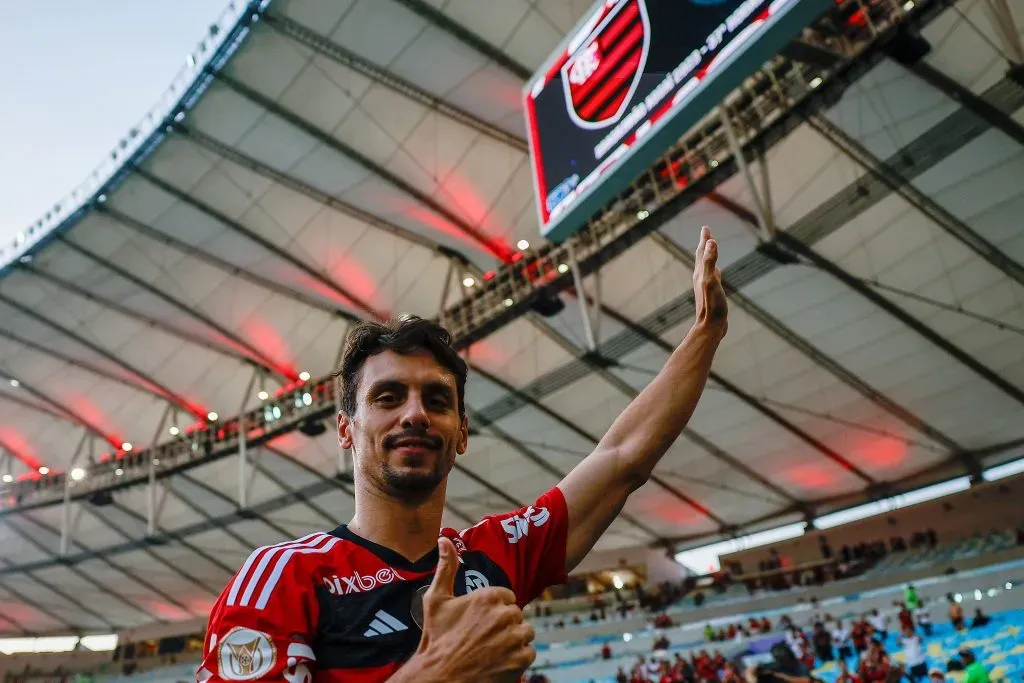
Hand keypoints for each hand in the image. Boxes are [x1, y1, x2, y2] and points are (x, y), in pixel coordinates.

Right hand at [396, 537, 535, 682]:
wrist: (439, 676)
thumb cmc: (436, 638)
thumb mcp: (436, 600)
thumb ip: (446, 567)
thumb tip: (444, 538)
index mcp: (488, 596)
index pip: (506, 598)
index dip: (493, 610)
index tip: (479, 622)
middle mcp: (504, 614)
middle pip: (516, 615)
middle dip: (504, 625)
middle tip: (484, 638)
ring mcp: (514, 637)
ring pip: (525, 633)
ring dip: (513, 641)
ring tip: (492, 650)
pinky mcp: (521, 659)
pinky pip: (529, 652)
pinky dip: (518, 659)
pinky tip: (499, 662)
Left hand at [694, 226, 727, 337]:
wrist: (710, 327)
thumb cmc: (711, 305)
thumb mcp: (711, 280)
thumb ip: (710, 261)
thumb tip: (710, 241)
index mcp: (700, 273)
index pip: (701, 251)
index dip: (704, 239)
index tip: (705, 227)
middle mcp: (701, 278)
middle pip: (702, 257)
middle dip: (704, 244)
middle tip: (707, 233)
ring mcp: (706, 286)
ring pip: (707, 267)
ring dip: (708, 256)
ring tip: (710, 249)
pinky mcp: (712, 294)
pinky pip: (713, 277)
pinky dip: (716, 271)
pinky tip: (718, 273)